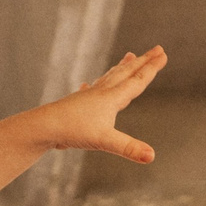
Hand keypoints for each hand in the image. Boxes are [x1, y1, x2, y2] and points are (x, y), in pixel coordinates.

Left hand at [34, 46, 165, 162]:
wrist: (42, 127)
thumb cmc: (72, 131)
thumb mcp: (105, 141)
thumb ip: (129, 148)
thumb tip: (152, 157)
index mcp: (111, 98)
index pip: (137, 80)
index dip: (151, 68)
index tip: (163, 53)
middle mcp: (101, 93)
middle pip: (126, 73)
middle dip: (143, 62)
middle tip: (156, 49)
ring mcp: (88, 97)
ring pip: (109, 78)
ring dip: (121, 67)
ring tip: (129, 56)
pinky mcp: (76, 105)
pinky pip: (89, 91)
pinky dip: (93, 86)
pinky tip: (87, 85)